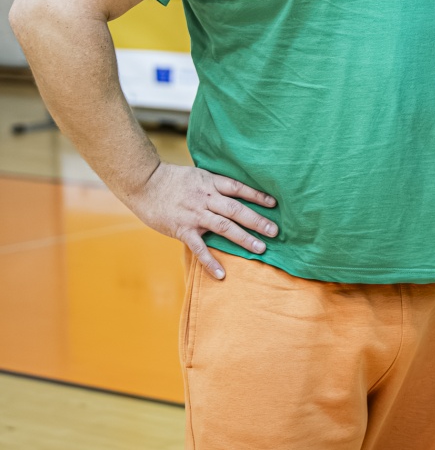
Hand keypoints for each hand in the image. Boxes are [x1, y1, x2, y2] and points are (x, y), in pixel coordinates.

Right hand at [127, 162, 277, 279]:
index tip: (274, 204)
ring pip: (224, 227)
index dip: (257, 196)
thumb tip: (234, 192)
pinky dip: (210, 262)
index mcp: (210, 183)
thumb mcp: (197, 175)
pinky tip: (222, 274)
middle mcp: (206, 198)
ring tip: (260, 249)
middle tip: (275, 231)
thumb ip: (213, 185)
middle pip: (236, 210)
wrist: (144, 183)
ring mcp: (194, 215)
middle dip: (257, 221)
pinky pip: (199, 248)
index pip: (239, 188)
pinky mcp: (182, 229)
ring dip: (243, 239)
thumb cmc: (171, 179)